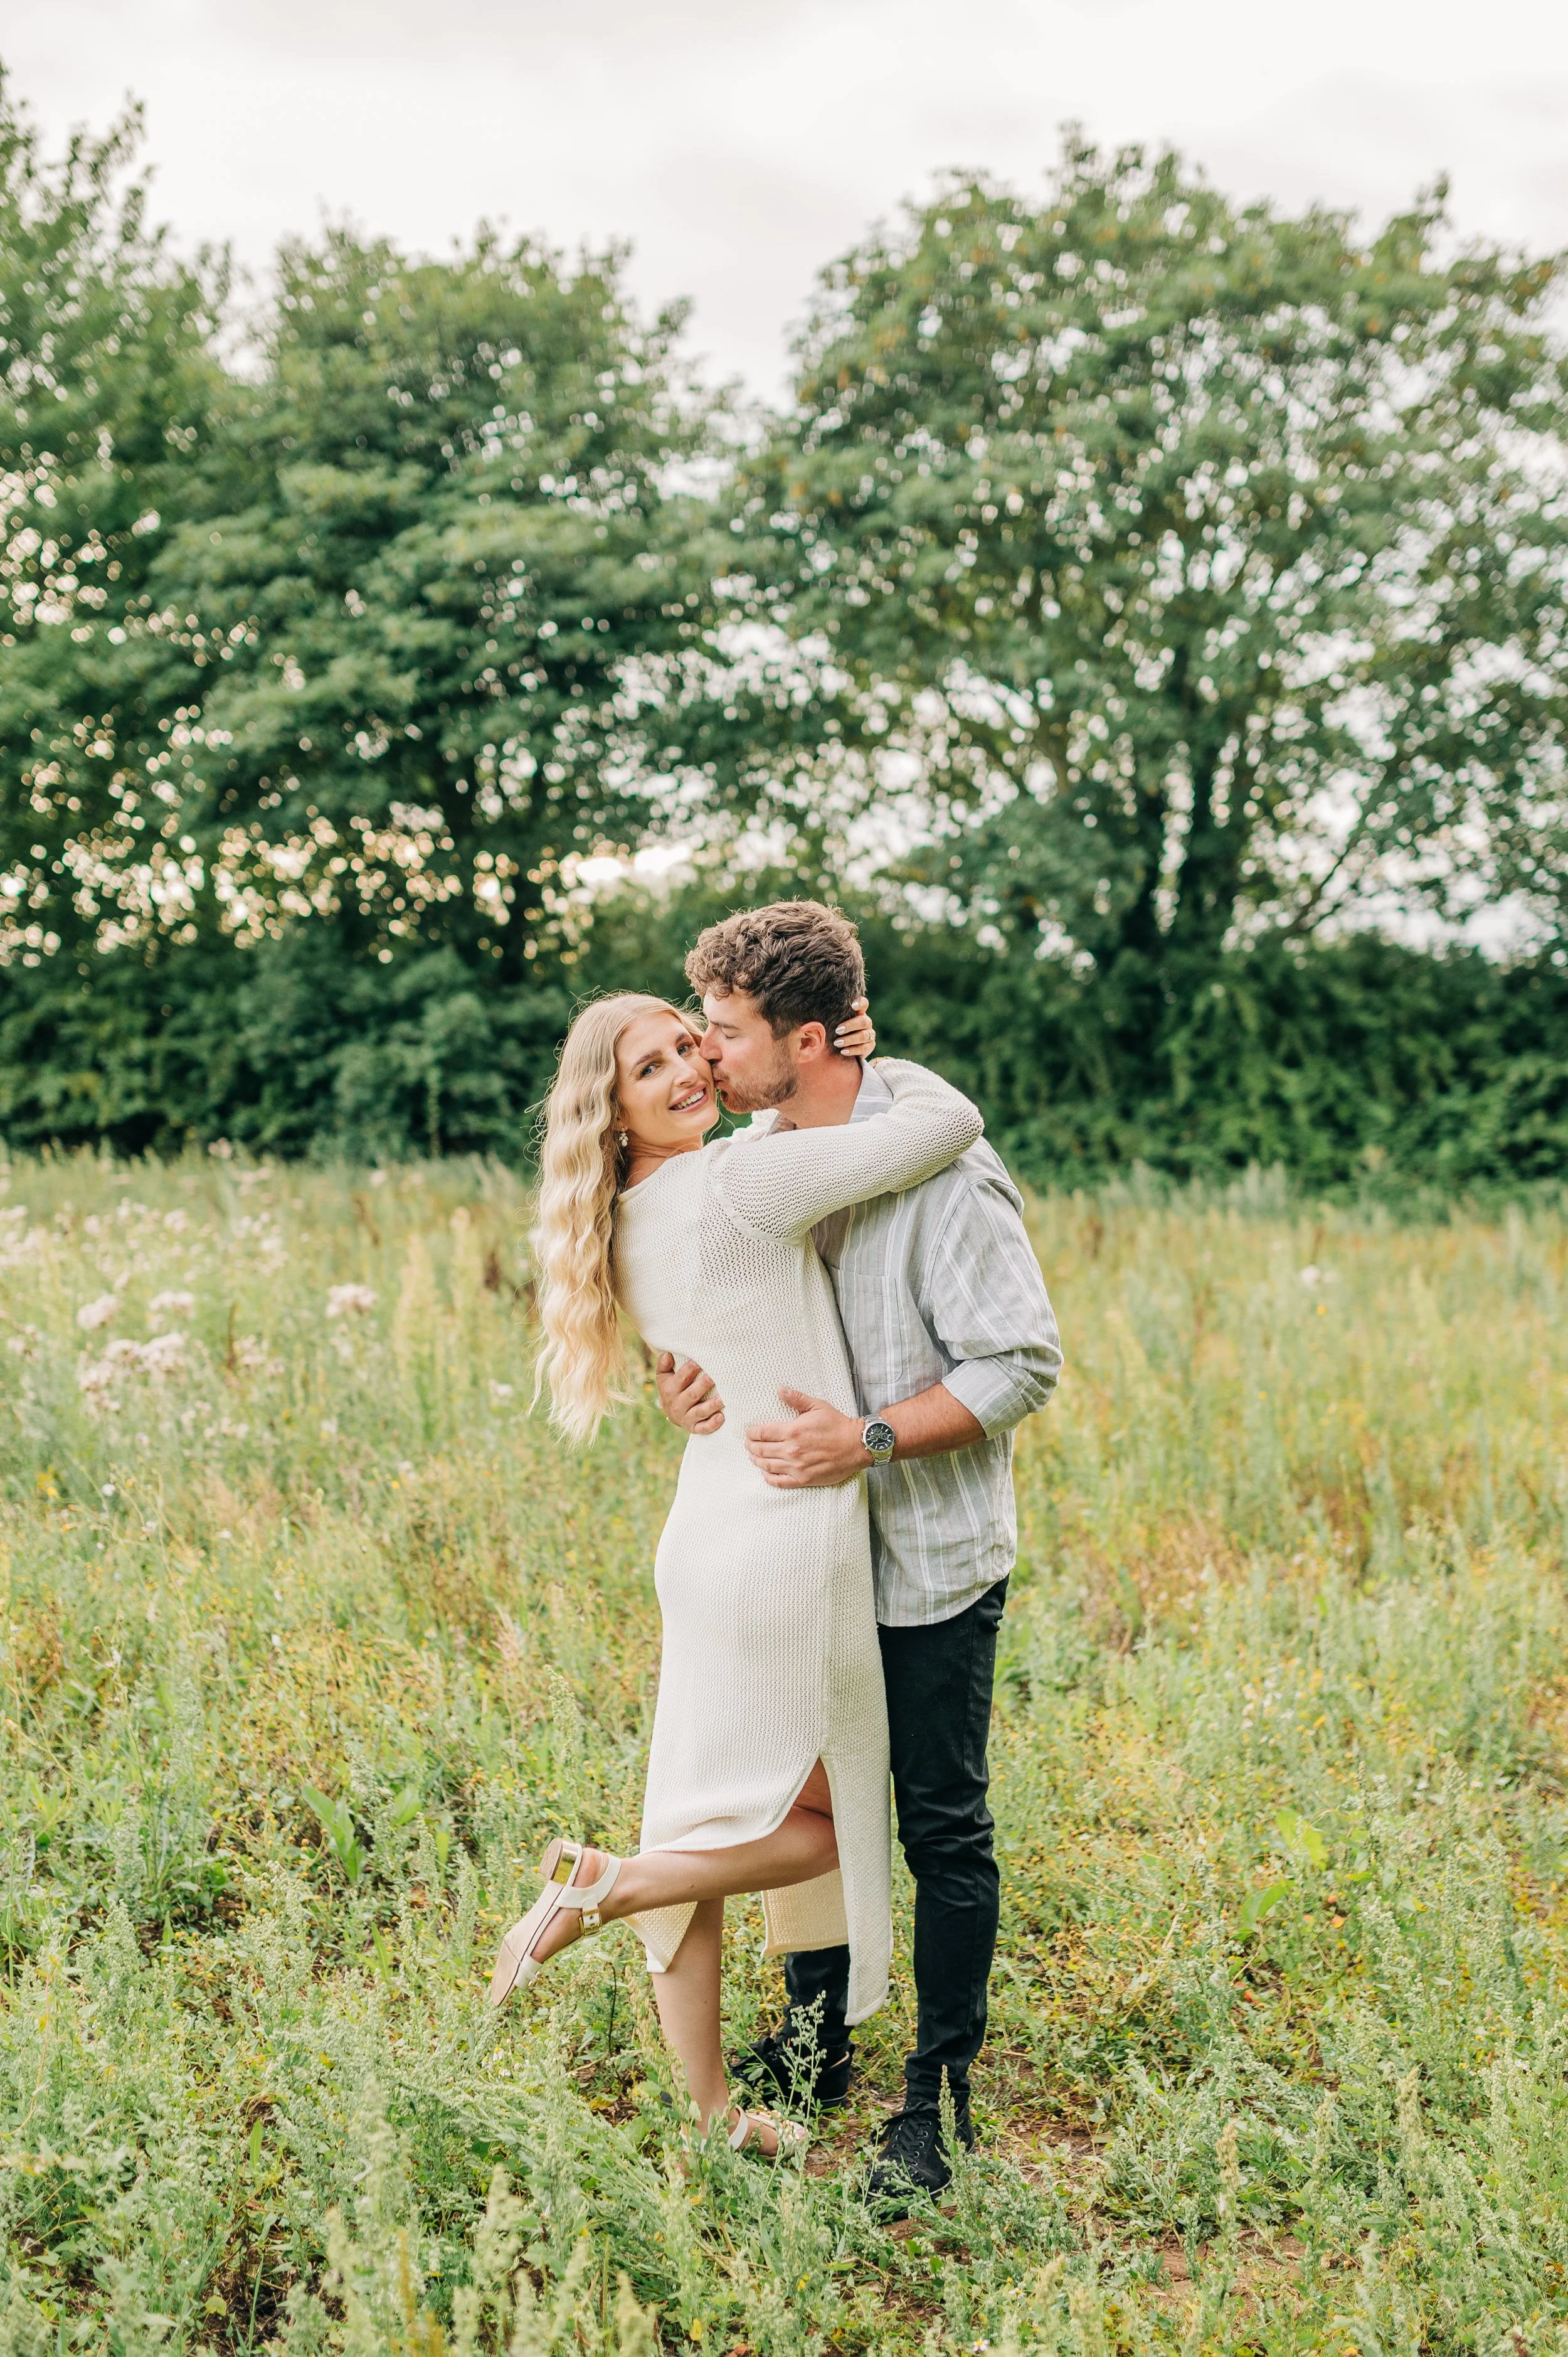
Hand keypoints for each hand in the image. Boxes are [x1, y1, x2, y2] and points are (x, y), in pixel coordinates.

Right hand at [655, 1351, 724, 1435]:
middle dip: (702, 1386)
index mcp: (670, 1390)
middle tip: (713, 1377)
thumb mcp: (664, 1377)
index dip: (689, 1370)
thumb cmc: (671, 1389)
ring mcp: (686, 1417)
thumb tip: (667, 1354)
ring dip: (711, 1406)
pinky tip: (721, 1417)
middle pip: (691, 1395)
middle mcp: (678, 1405)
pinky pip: (703, 1428)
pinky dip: (712, 1424)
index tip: (699, 1362)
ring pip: (699, 1412)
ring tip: (722, 1399)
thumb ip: (664, 1365)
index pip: (681, 1379)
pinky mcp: (694, 1428)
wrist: (671, 1412)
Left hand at [745, 1388, 872, 1487]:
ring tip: (753, 1457)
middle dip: (751, 1446)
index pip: (763, 1433)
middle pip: (761, 1450)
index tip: (749, 1432)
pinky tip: (765, 1473)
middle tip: (748, 1444)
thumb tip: (780, 1389)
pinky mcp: (803, 1479)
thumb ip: (796, 1399)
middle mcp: (792, 1450)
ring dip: (756, 1461)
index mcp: (793, 1431)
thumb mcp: (818, 1406)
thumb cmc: (838, 1425)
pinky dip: (768, 1478)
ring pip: (767, 1465)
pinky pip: (780, 1481)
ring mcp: (797, 1467)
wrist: (856, 1446)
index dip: (752, 1432)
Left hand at [833, 995, 874, 1058]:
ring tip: (837, 1043)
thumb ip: (829, 1018)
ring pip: (864, 1035)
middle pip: (863, 1021)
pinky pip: (864, 1048)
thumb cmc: (833, 1031)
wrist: (840, 1049)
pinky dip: (853, 1050)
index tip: (852, 1006)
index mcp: (858, 1013)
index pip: (864, 1004)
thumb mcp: (831, 1023)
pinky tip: (843, 1051)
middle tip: (837, 1030)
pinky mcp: (869, 1046)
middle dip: (850, 1025)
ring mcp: (869, 1034)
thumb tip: (813, 1017)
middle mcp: (866, 1022)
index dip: (860, 1003)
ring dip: (849, 1039)